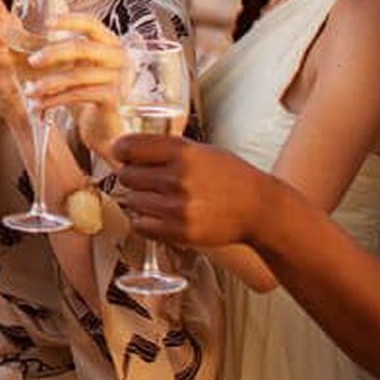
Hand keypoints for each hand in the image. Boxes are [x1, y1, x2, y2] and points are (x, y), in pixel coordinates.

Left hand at [22, 14, 128, 157]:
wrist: (103, 127)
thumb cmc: (85, 93)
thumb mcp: (71, 69)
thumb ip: (51, 56)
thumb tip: (10, 44)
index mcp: (109, 43)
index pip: (91, 24)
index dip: (70, 21)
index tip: (47, 23)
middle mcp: (118, 57)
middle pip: (83, 48)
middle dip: (53, 53)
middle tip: (32, 62)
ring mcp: (118, 78)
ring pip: (78, 75)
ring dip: (49, 83)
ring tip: (30, 91)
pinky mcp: (113, 98)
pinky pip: (80, 94)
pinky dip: (56, 99)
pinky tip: (40, 104)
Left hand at [112, 133, 277, 247]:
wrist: (259, 209)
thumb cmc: (228, 176)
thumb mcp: (200, 151)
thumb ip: (165, 149)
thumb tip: (122, 149)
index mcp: (182, 153)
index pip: (129, 147)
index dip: (121, 150)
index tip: (122, 154)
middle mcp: (178, 178)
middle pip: (127, 175)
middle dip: (133, 176)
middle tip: (149, 180)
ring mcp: (179, 207)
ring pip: (133, 201)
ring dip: (141, 200)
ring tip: (163, 199)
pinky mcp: (180, 232)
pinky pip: (141, 225)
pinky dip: (145, 222)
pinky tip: (160, 216)